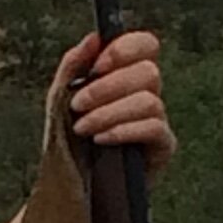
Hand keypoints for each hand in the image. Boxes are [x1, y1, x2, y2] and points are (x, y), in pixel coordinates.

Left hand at [56, 29, 172, 182]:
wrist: (69, 184)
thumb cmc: (68, 139)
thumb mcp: (60, 100)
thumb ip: (73, 66)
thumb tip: (93, 38)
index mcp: (127, 75)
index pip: (145, 45)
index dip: (124, 50)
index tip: (96, 66)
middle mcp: (148, 93)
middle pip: (148, 72)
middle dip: (107, 87)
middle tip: (77, 105)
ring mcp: (158, 120)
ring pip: (149, 101)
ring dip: (110, 112)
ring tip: (82, 128)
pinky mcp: (162, 148)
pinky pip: (154, 128)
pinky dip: (124, 130)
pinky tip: (101, 139)